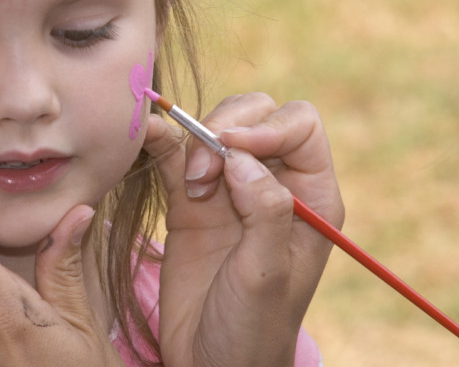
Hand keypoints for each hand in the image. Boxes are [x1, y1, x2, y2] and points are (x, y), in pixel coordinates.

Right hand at [144, 93, 343, 366]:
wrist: (208, 362)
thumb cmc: (252, 328)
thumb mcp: (267, 274)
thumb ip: (265, 211)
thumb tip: (240, 156)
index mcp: (311, 196)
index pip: (300, 127)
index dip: (268, 126)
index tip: (230, 148)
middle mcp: (272, 182)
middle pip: (256, 115)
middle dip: (226, 129)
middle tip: (203, 174)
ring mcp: (228, 187)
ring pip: (215, 127)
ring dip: (195, 140)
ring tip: (188, 187)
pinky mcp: (188, 197)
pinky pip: (175, 153)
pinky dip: (160, 141)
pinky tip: (147, 139)